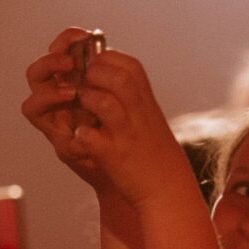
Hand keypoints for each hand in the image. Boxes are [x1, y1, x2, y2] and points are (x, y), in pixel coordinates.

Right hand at [21, 28, 110, 190]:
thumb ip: (109, 70)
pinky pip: (59, 142)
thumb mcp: (120, 91)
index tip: (86, 35)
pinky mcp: (64, 147)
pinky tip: (87, 132)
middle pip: (37, 73)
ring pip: (33, 105)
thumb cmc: (123, 123)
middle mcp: (57, 99)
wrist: (134, 163)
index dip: (67, 39)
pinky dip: (73, 140)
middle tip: (69, 64)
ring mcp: (57, 124)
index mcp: (72, 80)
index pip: (59, 51)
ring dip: (50, 96)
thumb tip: (103, 43)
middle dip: (50, 63)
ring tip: (73, 94)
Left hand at [21, 29, 195, 207]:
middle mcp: (139, 113)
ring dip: (86, 101)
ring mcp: (127, 134)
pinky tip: (82, 137)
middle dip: (93, 77)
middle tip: (83, 89)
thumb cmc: (151, 147)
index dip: (103, 62)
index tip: (93, 73)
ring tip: (83, 112)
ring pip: (103, 102)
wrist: (167, 186)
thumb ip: (129, 90)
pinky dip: (81, 135)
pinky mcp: (114, 157)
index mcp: (146, 98)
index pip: (126, 63)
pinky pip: (90, 138)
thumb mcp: (146, 113)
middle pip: (116, 76)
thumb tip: (100, 65)